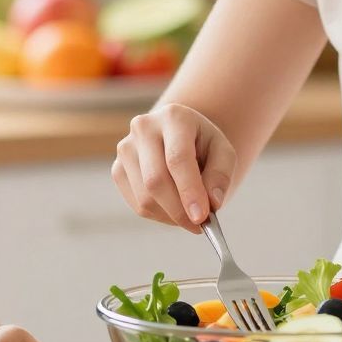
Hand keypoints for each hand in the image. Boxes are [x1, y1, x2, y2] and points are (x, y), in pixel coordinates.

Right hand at [112, 103, 235, 231]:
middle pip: (156, 180)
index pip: (178, 158)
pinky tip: (173, 208)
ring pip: (145, 197)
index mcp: (174, 117)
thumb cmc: (202, 145)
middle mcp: (144, 128)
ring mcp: (126, 148)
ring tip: (189, 213)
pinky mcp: (118, 169)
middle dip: (179, 210)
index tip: (201, 217)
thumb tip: (212, 203)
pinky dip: (158, 215)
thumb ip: (221, 175)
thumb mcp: (223, 152)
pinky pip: (137, 205)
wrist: (178, 137)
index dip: (189, 190)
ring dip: (171, 215)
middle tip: (199, 225)